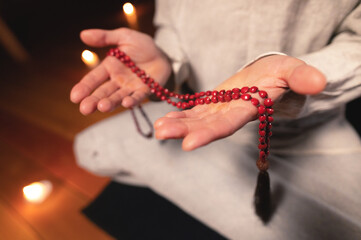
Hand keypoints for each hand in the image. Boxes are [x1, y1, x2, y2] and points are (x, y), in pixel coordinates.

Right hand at [70, 28, 171, 114]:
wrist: (163, 53)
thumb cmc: (142, 46)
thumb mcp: (124, 36)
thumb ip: (105, 37)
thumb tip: (82, 34)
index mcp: (109, 67)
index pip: (93, 79)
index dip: (84, 87)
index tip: (74, 97)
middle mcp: (117, 80)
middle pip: (103, 92)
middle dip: (93, 101)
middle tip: (84, 109)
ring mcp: (130, 88)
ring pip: (117, 97)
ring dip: (110, 103)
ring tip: (102, 107)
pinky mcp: (145, 90)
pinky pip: (137, 97)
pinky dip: (132, 101)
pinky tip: (126, 103)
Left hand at [154, 55, 325, 150]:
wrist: (272, 75)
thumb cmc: (283, 73)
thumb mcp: (293, 70)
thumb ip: (302, 76)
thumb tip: (318, 83)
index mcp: (249, 107)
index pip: (228, 124)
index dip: (209, 133)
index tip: (188, 144)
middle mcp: (232, 113)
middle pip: (207, 125)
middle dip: (185, 130)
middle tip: (162, 133)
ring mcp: (221, 108)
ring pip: (198, 119)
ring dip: (178, 124)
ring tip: (158, 128)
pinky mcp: (214, 102)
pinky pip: (196, 110)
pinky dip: (181, 114)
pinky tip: (164, 118)